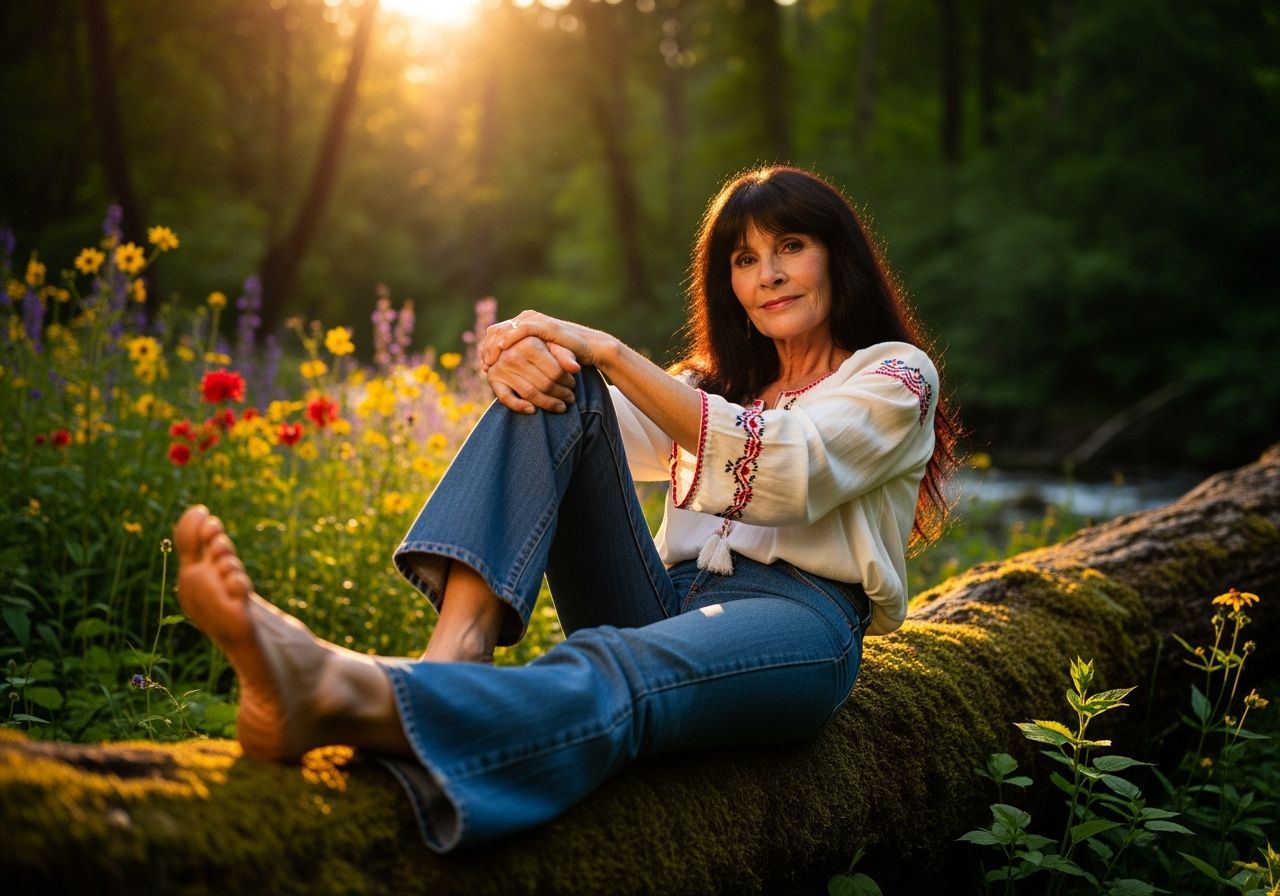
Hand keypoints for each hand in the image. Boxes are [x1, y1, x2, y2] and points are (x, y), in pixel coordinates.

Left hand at [481, 310, 608, 369]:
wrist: (589, 350)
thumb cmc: (567, 357)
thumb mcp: (540, 357)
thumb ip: (523, 357)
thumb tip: (502, 368)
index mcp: (523, 324)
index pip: (495, 333)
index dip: (486, 349)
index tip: (484, 367)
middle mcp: (527, 318)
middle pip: (495, 330)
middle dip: (486, 348)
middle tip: (484, 365)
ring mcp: (535, 320)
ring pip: (505, 329)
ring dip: (494, 345)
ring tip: (489, 361)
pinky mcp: (544, 325)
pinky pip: (521, 329)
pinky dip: (510, 339)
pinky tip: (503, 350)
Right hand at [483, 333, 579, 414]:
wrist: (513, 343)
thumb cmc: (541, 345)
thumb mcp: (554, 345)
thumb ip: (565, 355)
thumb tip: (576, 368)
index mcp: (529, 343)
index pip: (554, 371)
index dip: (567, 381)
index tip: (573, 385)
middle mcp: (513, 355)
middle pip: (544, 383)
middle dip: (560, 394)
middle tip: (570, 398)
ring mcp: (501, 368)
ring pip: (530, 393)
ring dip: (547, 403)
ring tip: (561, 406)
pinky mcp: (493, 379)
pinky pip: (506, 398)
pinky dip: (519, 406)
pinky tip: (533, 410)